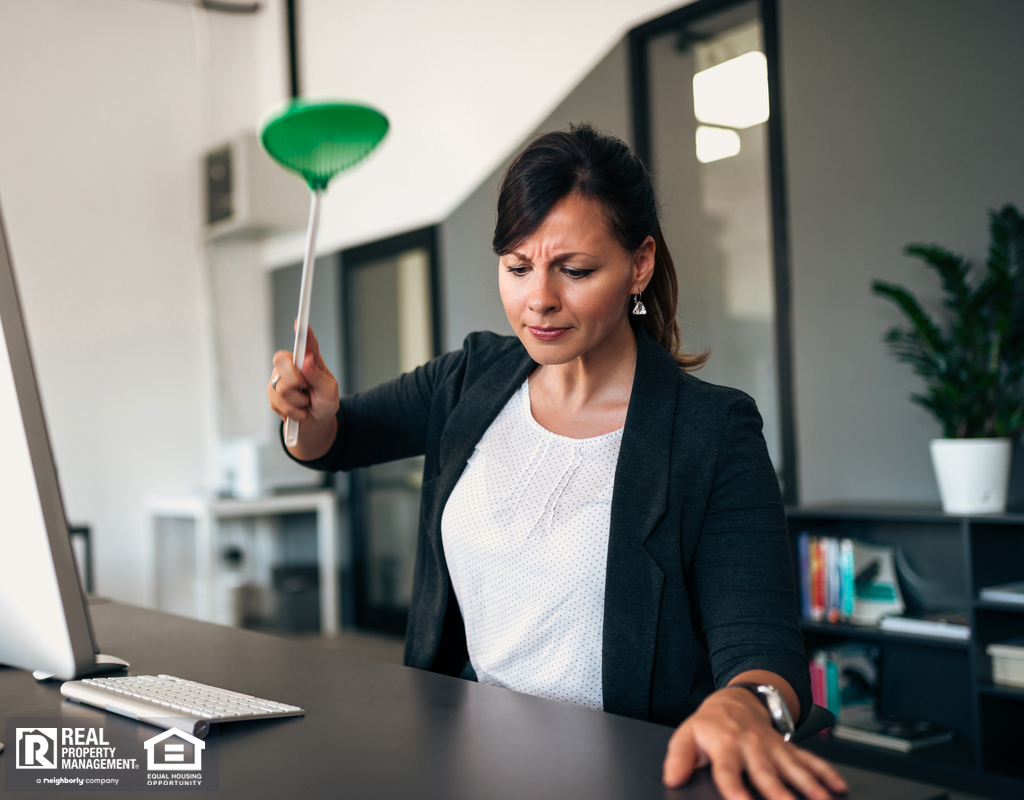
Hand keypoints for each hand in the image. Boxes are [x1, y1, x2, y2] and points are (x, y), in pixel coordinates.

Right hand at [268, 325, 339, 459]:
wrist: (316, 422)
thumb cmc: (325, 401)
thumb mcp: (329, 391)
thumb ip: (318, 377)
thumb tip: (306, 361)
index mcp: (310, 359)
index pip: (305, 343)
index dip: (301, 332)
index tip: (299, 322)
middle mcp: (292, 365)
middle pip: (281, 360)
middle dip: (294, 378)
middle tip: (306, 388)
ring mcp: (280, 379)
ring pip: (281, 388)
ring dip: (298, 401)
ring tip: (306, 402)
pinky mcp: (272, 394)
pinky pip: (278, 403)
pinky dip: (292, 411)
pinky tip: (298, 410)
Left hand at [662, 687, 846, 799]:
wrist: (736, 700)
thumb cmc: (709, 724)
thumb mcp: (686, 735)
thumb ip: (679, 758)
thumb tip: (672, 778)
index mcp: (724, 745)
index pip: (728, 771)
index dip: (734, 788)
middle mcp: (751, 746)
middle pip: (766, 773)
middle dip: (779, 793)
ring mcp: (773, 747)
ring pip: (793, 768)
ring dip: (809, 785)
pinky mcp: (788, 748)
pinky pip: (809, 760)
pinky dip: (826, 773)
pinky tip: (838, 787)